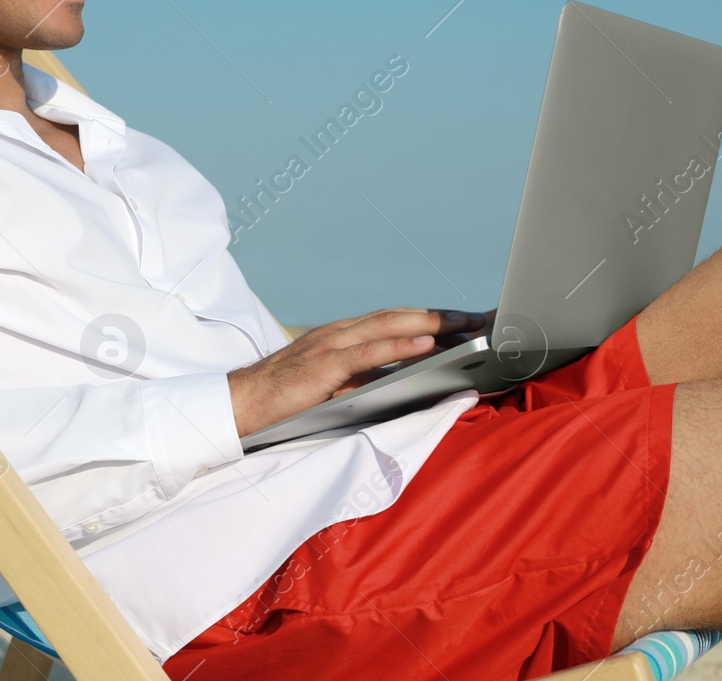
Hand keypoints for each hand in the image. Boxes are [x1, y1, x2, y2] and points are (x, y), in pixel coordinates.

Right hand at [227, 308, 485, 436]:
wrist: (239, 406)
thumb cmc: (286, 401)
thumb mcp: (335, 386)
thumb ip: (368, 379)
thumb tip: (412, 382)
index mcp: (342, 336)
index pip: (394, 320)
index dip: (432, 317)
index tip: (467, 318)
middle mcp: (339, 333)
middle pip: (399, 316)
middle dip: (442, 316)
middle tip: (481, 316)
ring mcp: (330, 346)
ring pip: (388, 326)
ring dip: (431, 324)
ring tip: (467, 326)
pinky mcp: (323, 366)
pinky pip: (368, 353)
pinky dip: (399, 347)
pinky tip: (427, 346)